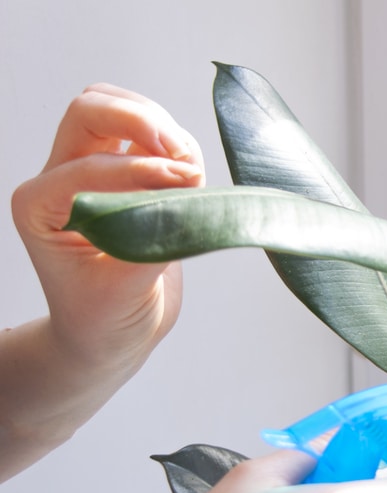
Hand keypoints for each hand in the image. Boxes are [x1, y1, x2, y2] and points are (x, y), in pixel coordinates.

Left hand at [1, 85, 204, 476]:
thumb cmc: (104, 320)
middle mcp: (61, 180)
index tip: (183, 183)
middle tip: (178, 153)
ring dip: (160, 127)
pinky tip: (191, 175)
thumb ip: (153, 238)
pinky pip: (150, 133)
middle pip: (91, 109)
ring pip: (119, 109)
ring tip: (189, 169)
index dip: (138, 171)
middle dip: (138, 120)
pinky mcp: (130, 174)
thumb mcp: (123, 289)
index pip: (88, 166)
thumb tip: (187, 191)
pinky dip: (176, 142)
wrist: (112, 335)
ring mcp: (95, 172)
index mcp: (41, 206)